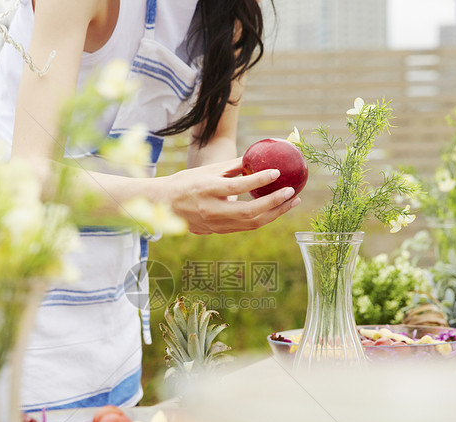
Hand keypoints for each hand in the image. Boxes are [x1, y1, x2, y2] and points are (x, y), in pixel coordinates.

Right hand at [163, 158, 301, 234]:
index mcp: (207, 190)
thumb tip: (257, 156)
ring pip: (252, 223)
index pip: (238, 186)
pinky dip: (263, 218)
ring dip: (275, 213)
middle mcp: (211, 210)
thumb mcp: (207, 170)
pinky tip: (275, 209)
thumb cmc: (185, 182)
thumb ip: (233, 166)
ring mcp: (215, 224)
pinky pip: (246, 226)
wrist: (163, 205)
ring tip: (291, 202)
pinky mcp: (218, 231)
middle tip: (292, 192)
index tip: (277, 172)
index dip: (260, 180)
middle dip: (275, 203)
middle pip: (250, 211)